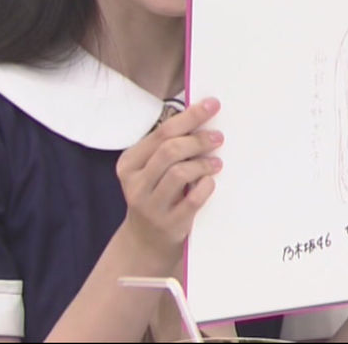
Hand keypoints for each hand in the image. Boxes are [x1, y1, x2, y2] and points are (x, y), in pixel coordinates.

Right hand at [115, 98, 223, 261]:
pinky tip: (210, 182)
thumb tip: (201, 118)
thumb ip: (166, 148)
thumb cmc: (154, 196)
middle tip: (218, 137)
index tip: (211, 105)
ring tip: (216, 162)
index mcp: (129, 163)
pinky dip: (206, 186)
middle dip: (198, 140)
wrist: (145, 242)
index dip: (190, 117)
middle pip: (170, 150)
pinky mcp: (169, 224)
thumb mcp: (150, 171)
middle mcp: (136, 184)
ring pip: (179, 173)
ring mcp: (151, 206)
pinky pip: (192, 199)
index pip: (162, 132)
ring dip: (203, 163)